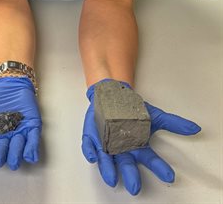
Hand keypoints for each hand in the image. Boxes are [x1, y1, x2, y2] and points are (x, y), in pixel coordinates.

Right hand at [0, 77, 41, 169]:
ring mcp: (18, 134)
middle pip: (1, 155)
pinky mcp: (31, 127)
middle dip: (0, 155)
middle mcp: (3, 140)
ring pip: (17, 151)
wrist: (7, 83)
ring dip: (15, 153)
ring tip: (12, 143)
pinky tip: (29, 155)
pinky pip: (33, 141)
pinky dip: (31, 150)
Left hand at [82, 80, 200, 195]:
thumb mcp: (154, 114)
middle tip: (135, 188)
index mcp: (137, 146)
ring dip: (108, 169)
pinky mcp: (91, 138)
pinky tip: (93, 157)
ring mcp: (105, 144)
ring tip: (112, 179)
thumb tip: (195, 129)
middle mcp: (122, 149)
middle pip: (127, 165)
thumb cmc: (132, 109)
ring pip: (107, 161)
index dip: (159, 168)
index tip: (169, 175)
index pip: (150, 159)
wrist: (112, 96)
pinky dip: (90, 152)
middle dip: (131, 176)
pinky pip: (89, 147)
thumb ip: (173, 123)